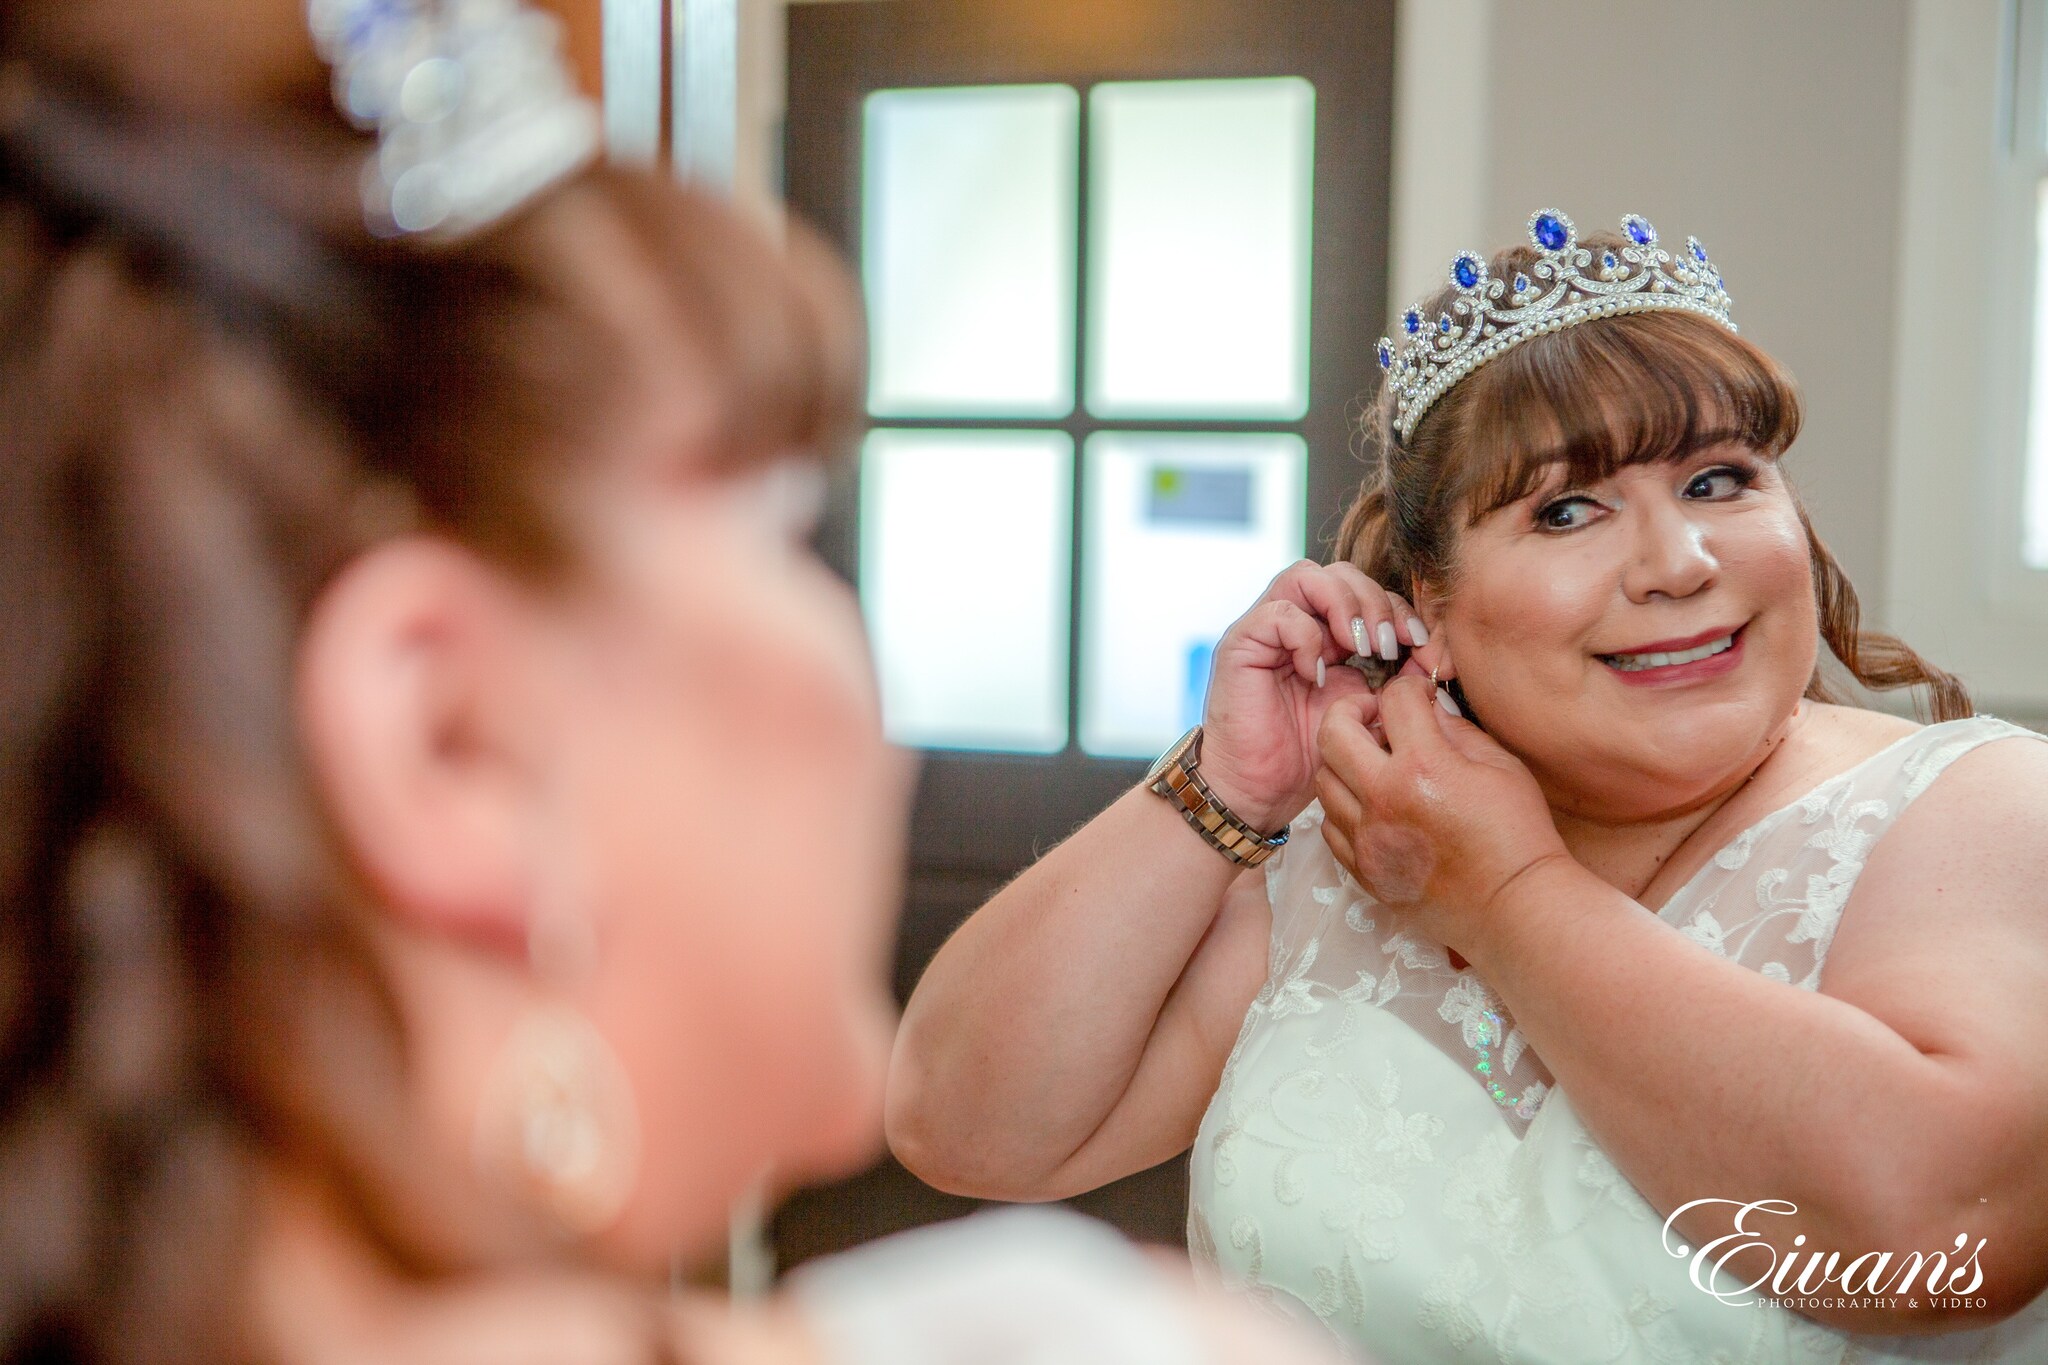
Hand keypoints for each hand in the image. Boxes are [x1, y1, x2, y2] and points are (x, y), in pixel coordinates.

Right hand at [1197, 559, 1431, 832]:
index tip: (1421, 645)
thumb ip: (1397, 678)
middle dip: (1375, 603)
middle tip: (1389, 647)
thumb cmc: (1310, 755)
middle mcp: (1296, 621)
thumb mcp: (1367, 710)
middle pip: (1340, 572)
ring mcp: (1266, 628)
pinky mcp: (1241, 643)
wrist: (1259, 791)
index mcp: (1328, 632)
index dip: (1399, 609)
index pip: (1368, 590)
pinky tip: (1317, 675)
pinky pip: (1278, 613)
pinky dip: (1306, 637)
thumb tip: (1435, 655)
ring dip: (1344, 607)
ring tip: (1361, 649)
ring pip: (1306, 576)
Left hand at [1312, 674, 1573, 960]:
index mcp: (1422, 767)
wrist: (1514, 906)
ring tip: (1374, 765)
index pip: (1393, 700)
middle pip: (1331, 733)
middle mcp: (1382, 799)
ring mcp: (1366, 838)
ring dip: (1344, 762)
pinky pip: (1330, 826)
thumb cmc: (1518, 834)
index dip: (1409, 688)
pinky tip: (1372, 806)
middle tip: (1374, 716)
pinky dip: (1344, 807)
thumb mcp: (1501, 766)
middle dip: (1351, 710)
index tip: (1420, 697)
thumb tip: (1427, 710)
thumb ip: (1456, 730)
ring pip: (1323, 781)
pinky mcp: (1362, 870)